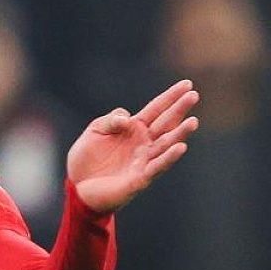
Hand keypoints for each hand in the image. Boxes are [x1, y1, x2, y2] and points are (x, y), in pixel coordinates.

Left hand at [66, 80, 198, 213]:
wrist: (76, 186)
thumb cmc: (87, 157)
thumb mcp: (96, 130)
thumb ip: (111, 120)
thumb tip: (128, 120)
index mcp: (135, 128)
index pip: (157, 109)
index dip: (171, 97)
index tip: (187, 84)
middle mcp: (144, 143)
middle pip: (166, 123)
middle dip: (179, 110)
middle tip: (194, 95)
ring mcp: (144, 160)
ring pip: (166, 144)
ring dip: (180, 134)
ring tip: (193, 122)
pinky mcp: (140, 179)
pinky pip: (157, 166)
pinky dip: (169, 157)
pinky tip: (180, 147)